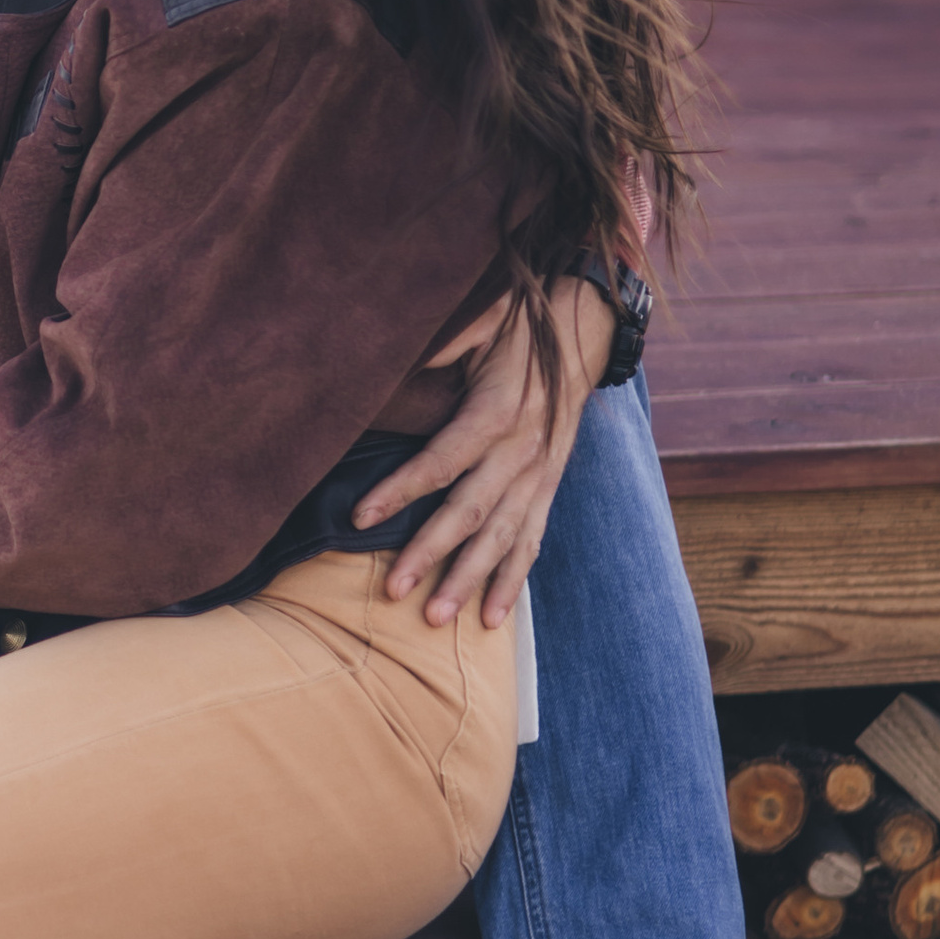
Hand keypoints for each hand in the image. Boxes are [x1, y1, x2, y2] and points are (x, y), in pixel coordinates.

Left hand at [354, 276, 615, 628]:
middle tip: (394, 591)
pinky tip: (491, 618)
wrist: (581, 337)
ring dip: (470, 580)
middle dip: (430, 553)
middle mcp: (522, 452)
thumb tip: (401, 349)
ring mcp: (539, 476)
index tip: (358, 517)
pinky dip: (513, 582)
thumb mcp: (482, 320)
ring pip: (503, 538)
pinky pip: (531, 542)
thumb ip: (446, 338)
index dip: (400, 489)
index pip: (442, 459)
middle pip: (470, 511)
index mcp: (497, 412)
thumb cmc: (515, 330)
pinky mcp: (548, 490)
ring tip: (436, 618)